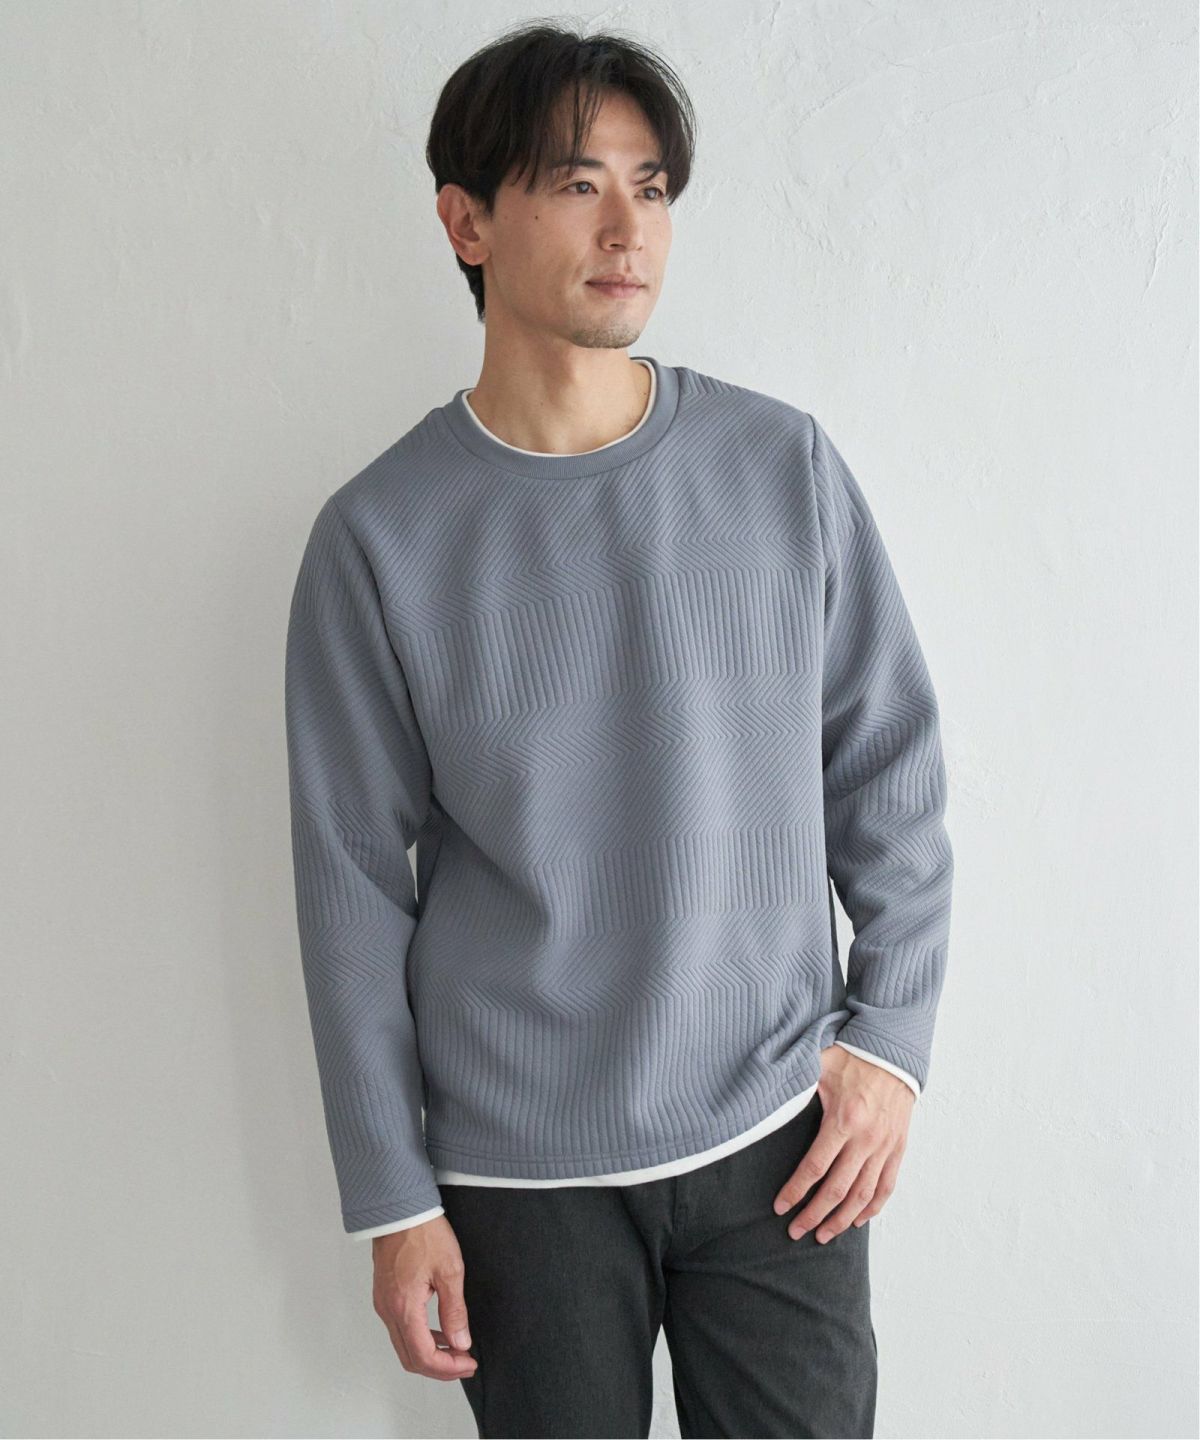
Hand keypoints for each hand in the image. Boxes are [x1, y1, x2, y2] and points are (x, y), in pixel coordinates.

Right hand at [371, 1215, 478, 1380]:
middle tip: (464, 1362)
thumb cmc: (423, 1231)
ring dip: (429, 1354)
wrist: (399, 1207)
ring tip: (456, 1348)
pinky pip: (399, 1329)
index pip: (424, 1356)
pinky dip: (419, 1338)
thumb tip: (461, 1342)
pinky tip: (439, 1330)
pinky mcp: (384, 1295)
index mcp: (403, 1306)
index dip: (448, 1368)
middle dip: (439, 1367)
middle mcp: (387, 1310)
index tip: (469, 1363)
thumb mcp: (449, 1270)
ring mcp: (383, 1303)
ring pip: (403, 1346)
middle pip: (410, 1358)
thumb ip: (455, 1310)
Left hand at [771, 1044, 914, 1242]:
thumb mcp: (819, 1066)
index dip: (796, 1190)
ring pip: (862, 1195)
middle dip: (814, 1215)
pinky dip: (872, 1207)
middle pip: (837, 1189)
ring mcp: (884, 1147)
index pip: (816, 1167)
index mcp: (843, 1120)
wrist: (893, 1054)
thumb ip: (795, 1083)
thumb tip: (765, 1095)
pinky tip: (857, 1220)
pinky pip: (886, 1186)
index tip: (780, 1207)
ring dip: (841, 1219)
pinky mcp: (898, 1149)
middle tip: (796, 1232)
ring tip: (823, 1235)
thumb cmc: (852, 1059)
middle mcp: (866, 1139)